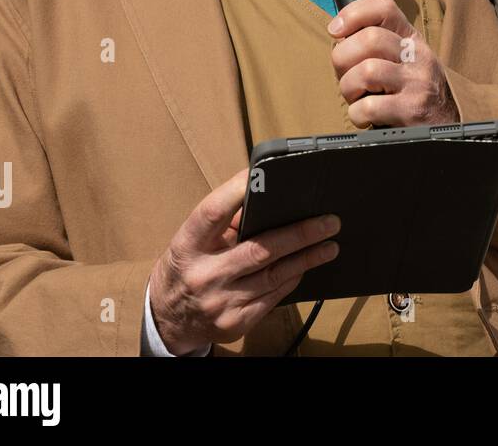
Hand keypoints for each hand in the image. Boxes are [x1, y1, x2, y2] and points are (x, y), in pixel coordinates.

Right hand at [148, 169, 340, 354]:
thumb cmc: (188, 266)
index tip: (263, 174)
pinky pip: (273, 297)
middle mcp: (203, 275)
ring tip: (330, 244)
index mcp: (188, 245)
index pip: (212, 212)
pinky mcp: (235, 323)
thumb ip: (225, 222)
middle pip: (259, 250)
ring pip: (274, 276)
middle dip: (299, 234)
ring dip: (307, 258)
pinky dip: (292, 278)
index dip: (236, 190)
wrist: (168, 318)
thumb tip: (268, 196)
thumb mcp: (194, 241)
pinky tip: (306, 266)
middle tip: (329, 222)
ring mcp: (220, 302)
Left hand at [327, 0, 460, 128]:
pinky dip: (357, 115)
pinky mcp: (412, 110)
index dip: (353, 14)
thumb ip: (375, 44)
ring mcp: (417, 82)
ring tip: (358, 97)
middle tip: (346, 75)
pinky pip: (368, 107)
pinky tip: (366, 117)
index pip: (384, 8)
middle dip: (343, 59)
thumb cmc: (412, 92)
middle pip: (369, 39)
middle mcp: (418, 56)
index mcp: (411, 39)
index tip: (336, 30)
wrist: (444, 125)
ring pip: (366, 72)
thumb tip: (338, 34)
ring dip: (349, 88)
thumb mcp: (402, 59)